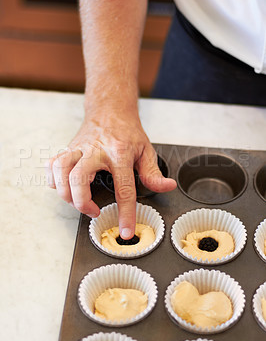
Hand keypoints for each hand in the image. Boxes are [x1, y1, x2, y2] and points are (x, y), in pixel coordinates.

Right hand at [46, 105, 176, 238]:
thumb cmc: (127, 131)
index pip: (123, 188)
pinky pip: (52, 166)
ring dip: (65, 193)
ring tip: (78, 201)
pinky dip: (53, 180)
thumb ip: (153, 173)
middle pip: (78, 179)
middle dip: (82, 203)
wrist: (110, 109)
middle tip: (94, 211)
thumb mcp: (146, 150)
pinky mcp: (68, 149)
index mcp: (120, 153)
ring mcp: (78, 149)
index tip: (125, 230)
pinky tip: (64, 188)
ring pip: (60, 171)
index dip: (125, 213)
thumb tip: (167, 186)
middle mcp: (95, 151)